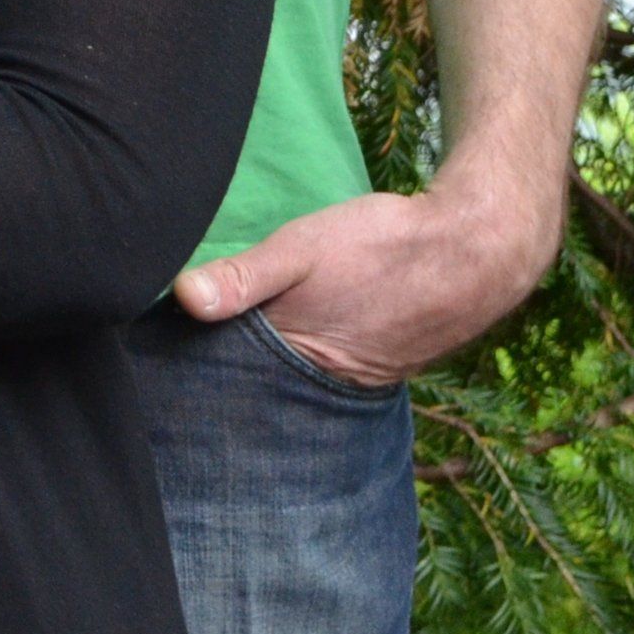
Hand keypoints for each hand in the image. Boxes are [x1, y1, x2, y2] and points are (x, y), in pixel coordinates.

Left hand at [172, 168, 565, 385]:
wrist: (477, 249)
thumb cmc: (384, 245)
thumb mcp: (302, 249)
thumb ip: (244, 276)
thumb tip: (184, 299)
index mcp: (299, 362)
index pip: (226, 382)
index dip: (191, 371)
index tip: (156, 361)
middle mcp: (324, 384)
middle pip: (255, 388)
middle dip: (220, 376)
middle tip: (176, 361)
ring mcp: (353, 379)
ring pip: (287, 380)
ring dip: (259, 367)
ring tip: (217, 351)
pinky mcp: (373, 366)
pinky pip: (319, 371)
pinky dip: (296, 359)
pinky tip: (285, 340)